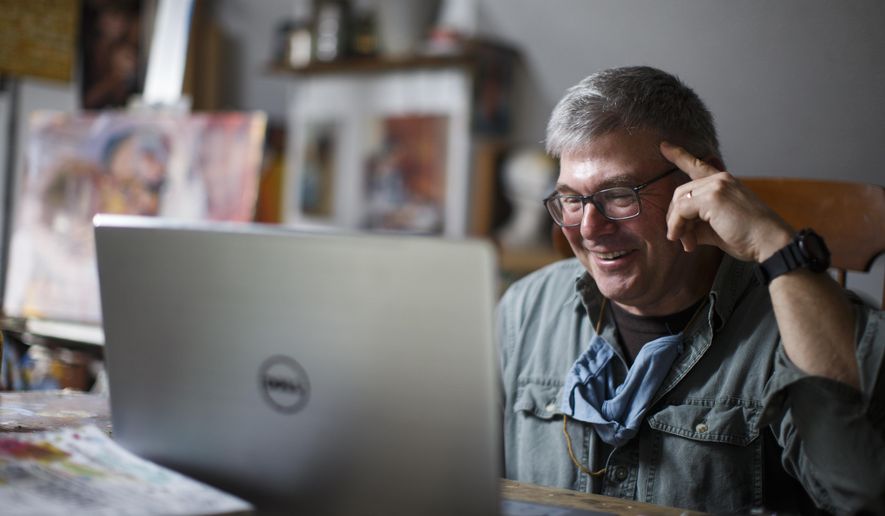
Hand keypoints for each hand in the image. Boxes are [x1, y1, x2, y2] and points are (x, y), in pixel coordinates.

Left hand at [660, 142, 792, 262]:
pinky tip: (687, 242)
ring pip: (679, 202)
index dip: (679, 156)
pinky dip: (678, 227)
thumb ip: (697, 224)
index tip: (664, 146)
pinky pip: (681, 211)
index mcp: (725, 183)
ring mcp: (717, 186)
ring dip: (676, 225)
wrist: (770, 243)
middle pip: (681, 193)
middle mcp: (721, 179)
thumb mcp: (718, 228)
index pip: (698, 165)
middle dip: (675, 218)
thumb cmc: (749, 238)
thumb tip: (678, 231)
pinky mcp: (713, 196)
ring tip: (687, 243)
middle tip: (682, 239)